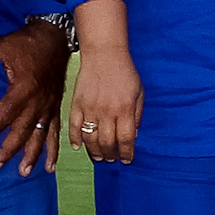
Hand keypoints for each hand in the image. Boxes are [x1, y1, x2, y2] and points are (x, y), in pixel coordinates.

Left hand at [0, 20, 72, 174]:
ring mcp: (49, 106)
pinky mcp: (55, 107)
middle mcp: (39, 101)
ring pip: (40, 135)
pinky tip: (50, 167)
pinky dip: (53, 150)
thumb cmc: (25, 43)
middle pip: (23, 130)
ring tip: (23, 173)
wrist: (54, 37)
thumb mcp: (2, 48)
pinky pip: (55, 132)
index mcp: (25, 87)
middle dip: (9, 149)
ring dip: (32, 155)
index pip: (6, 114)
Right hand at [69, 41, 142, 165]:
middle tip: (112, 160)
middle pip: (107, 142)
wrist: (104, 54)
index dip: (126, 153)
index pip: (126, 139)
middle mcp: (107, 112)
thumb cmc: (125, 72)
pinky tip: (79, 146)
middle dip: (110, 155)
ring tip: (99, 157)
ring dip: (94, 151)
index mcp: (125, 109)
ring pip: (90, 138)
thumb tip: (135, 135)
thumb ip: (138, 114)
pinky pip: (74, 126)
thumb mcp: (139, 92)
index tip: (127, 160)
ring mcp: (90, 109)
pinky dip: (75, 139)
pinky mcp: (76, 104)